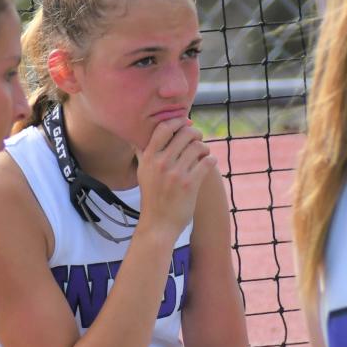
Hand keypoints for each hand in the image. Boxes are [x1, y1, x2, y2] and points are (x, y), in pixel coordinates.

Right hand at [135, 118, 216, 238]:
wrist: (158, 225)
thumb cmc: (152, 197)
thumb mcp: (142, 173)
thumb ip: (142, 153)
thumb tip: (135, 136)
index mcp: (149, 158)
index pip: (163, 128)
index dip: (177, 121)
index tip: (185, 123)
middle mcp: (161, 163)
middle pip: (184, 134)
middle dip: (195, 133)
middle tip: (198, 138)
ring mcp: (176, 174)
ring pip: (198, 147)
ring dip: (204, 147)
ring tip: (203, 152)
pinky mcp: (190, 184)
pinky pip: (207, 162)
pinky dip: (210, 159)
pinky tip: (208, 162)